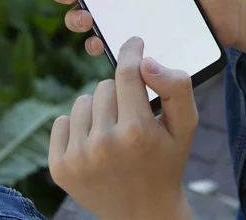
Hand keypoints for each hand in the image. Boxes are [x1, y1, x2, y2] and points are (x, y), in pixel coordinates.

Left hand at [48, 37, 194, 219]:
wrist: (144, 213)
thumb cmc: (167, 162)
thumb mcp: (186, 126)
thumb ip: (176, 87)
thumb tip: (146, 62)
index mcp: (137, 131)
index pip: (127, 73)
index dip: (131, 51)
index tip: (134, 43)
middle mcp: (104, 144)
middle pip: (105, 86)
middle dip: (120, 94)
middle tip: (132, 119)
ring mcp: (78, 157)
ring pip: (82, 101)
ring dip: (98, 110)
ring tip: (114, 133)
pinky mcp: (59, 168)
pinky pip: (61, 120)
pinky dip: (78, 126)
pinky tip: (94, 143)